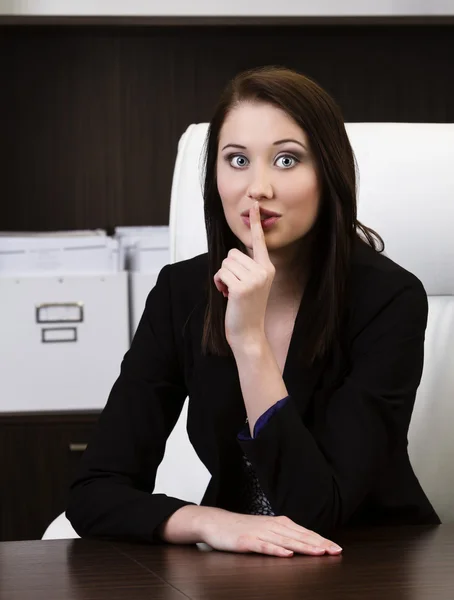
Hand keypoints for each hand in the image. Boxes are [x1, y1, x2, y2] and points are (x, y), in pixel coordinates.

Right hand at [200, 508, 342, 557]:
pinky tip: (286, 555)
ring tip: (319, 552)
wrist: (215, 522)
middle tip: (335, 550)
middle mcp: (272, 526)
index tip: (336, 547)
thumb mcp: (265, 529)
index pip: (304, 532)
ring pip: (286, 541)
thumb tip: (303, 543)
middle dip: (319, 544)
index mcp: (278, 523)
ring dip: (303, 546)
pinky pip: (264, 546)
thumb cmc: (241, 528)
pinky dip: (276, 550)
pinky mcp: (247, 541)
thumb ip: (283, 535)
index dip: (321, 540)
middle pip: (299, 536)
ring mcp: (260, 533)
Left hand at [213, 201, 274, 349]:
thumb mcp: (252, 284)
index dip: (256, 223)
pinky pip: (220, 273)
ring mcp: (253, 280)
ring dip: (222, 277)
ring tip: (231, 292)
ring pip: (225, 263)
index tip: (254, 205)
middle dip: (228, 268)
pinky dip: (219, 283)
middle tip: (234, 286)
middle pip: (233, 253)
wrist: (248, 332)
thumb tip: (232, 254)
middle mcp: (263, 271)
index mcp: (267, 268)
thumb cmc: (246, 307)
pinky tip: (227, 295)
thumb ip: (247, 267)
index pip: (259, 242)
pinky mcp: (241, 288)